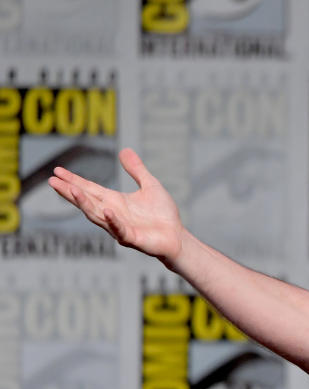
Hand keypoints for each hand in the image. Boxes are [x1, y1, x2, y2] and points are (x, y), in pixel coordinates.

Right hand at [48, 147, 184, 262]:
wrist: (177, 237)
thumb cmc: (162, 214)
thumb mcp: (150, 185)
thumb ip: (137, 170)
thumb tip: (124, 150)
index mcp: (115, 201)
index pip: (90, 189)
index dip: (73, 180)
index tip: (57, 171)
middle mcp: (112, 214)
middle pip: (87, 201)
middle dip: (70, 191)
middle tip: (52, 181)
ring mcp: (120, 227)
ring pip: (98, 215)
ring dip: (84, 203)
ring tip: (71, 190)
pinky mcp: (132, 238)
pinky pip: (120, 229)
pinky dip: (113, 220)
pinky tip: (106, 210)